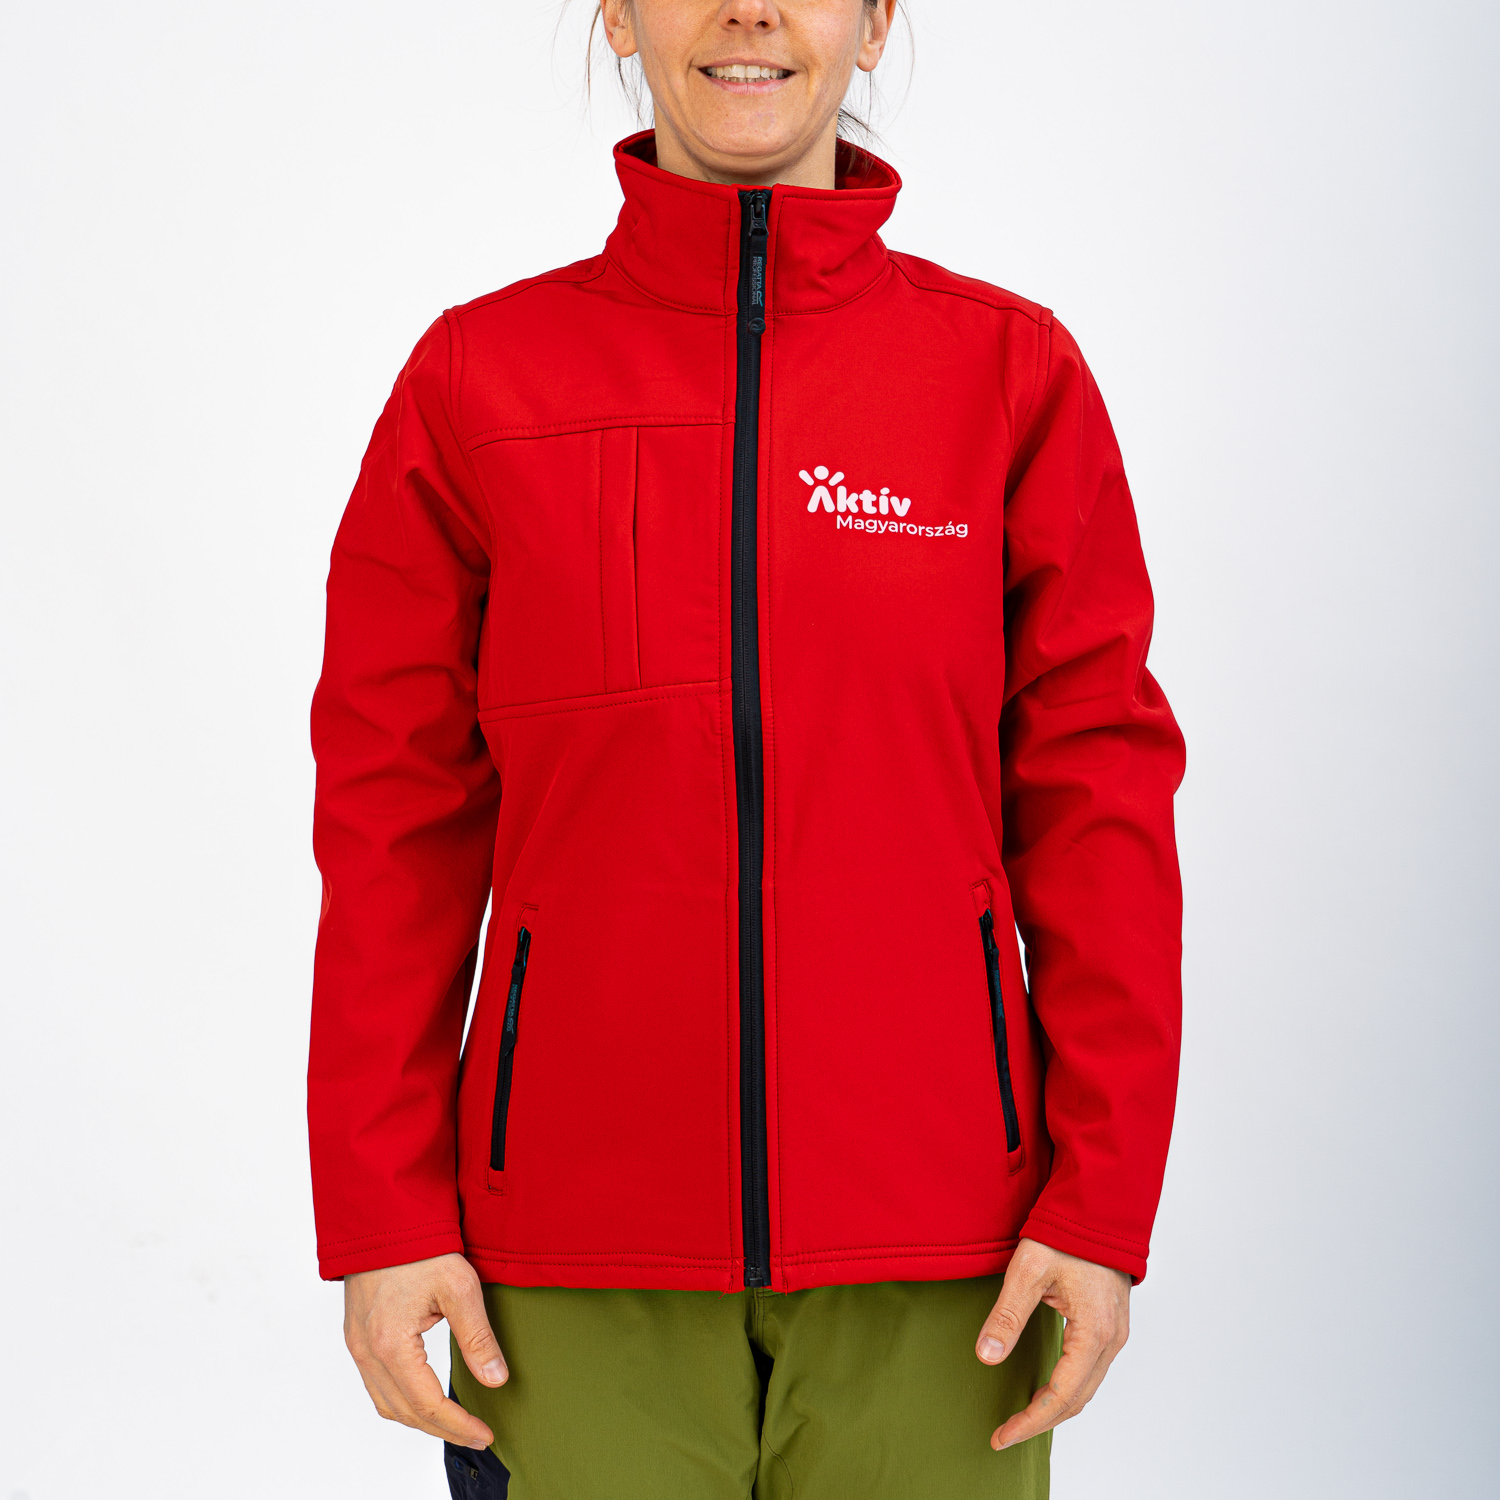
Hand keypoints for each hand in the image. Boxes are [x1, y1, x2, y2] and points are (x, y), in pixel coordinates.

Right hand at [344, 1252, 506, 1448]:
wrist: (384, 1216)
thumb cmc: (420, 1246)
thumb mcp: (459, 1286)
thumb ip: (477, 1337)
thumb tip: (496, 1379)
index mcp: (390, 1344)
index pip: (426, 1404)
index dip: (457, 1425)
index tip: (484, 1433)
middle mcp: (366, 1350)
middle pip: (403, 1411)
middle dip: (441, 1428)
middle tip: (475, 1434)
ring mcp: (357, 1344)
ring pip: (385, 1403)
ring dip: (419, 1419)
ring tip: (454, 1422)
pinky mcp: (356, 1335)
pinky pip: (376, 1384)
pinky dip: (402, 1400)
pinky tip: (424, 1397)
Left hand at [975, 1237, 1129, 1449]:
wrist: (1098, 1207)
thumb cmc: (1065, 1234)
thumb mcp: (1028, 1271)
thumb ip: (1007, 1315)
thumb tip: (986, 1357)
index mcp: (1093, 1333)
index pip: (1061, 1396)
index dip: (1030, 1421)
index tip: (1001, 1436)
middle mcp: (1112, 1339)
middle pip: (1077, 1399)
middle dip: (1041, 1421)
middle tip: (1005, 1433)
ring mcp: (1115, 1332)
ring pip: (1087, 1387)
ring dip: (1056, 1407)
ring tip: (1021, 1416)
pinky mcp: (1111, 1323)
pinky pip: (1091, 1370)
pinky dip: (1068, 1387)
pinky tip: (1045, 1387)